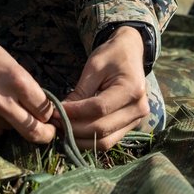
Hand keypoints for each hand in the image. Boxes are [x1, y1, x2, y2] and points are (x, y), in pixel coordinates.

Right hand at [0, 4, 55, 142]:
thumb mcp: (10, 63)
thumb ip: (24, 87)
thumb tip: (40, 110)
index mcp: (16, 81)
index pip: (45, 111)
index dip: (50, 115)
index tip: (50, 116)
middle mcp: (1, 100)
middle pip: (33, 132)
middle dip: (44, 134)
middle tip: (47, 132)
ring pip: (11, 131)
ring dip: (14, 123)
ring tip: (4, 105)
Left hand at [60, 25, 149, 149]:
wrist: (131, 52)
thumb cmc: (112, 55)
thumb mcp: (94, 66)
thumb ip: (80, 91)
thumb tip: (60, 112)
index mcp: (132, 89)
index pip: (100, 108)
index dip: (75, 112)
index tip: (56, 111)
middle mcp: (138, 108)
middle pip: (102, 128)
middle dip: (75, 129)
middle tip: (55, 123)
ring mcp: (136, 120)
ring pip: (105, 141)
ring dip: (80, 139)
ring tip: (62, 129)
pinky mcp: (130, 126)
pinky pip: (108, 140)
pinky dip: (89, 140)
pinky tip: (74, 131)